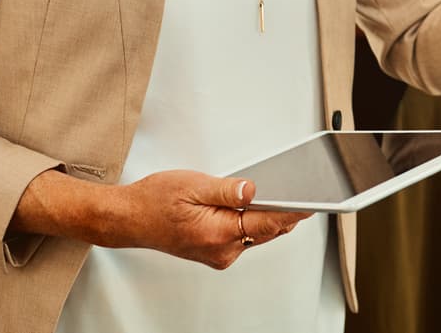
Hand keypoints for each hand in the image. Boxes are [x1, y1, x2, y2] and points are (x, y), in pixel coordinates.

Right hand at [107, 170, 311, 269]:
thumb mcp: (193, 185)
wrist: (128, 219)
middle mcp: (221, 250)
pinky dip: (252, 223)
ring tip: (279, 194)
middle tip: (301, 190)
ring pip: (256, 235)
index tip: (312, 202)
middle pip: (266, 230)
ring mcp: (218, 255)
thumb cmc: (155, 200)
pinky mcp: (214, 253)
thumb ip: (227, 190)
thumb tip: (254, 190)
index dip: (293, 212)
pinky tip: (254, 206)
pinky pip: (243, 237)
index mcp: (218, 233)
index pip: (268, 224)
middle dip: (283, 212)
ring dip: (267, 217)